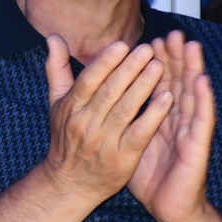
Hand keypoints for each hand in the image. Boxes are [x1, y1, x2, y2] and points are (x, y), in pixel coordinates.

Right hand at [40, 36, 172, 203]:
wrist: (68, 183)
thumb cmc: (66, 138)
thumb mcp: (56, 103)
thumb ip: (57, 69)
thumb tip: (54, 37)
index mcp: (70, 109)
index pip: (88, 81)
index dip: (105, 63)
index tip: (122, 45)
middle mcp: (85, 124)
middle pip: (109, 93)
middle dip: (129, 69)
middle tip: (147, 50)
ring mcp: (103, 142)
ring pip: (126, 110)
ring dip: (144, 87)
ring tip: (159, 66)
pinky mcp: (122, 159)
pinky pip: (139, 133)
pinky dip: (153, 115)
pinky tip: (168, 98)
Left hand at [127, 33, 215, 221]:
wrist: (167, 207)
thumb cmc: (146, 173)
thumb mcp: (126, 140)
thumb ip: (116, 116)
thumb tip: (100, 96)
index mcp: (157, 118)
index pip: (156, 84)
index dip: (152, 63)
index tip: (144, 39)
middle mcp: (175, 120)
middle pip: (176, 83)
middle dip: (173, 58)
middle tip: (170, 32)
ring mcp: (188, 131)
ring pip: (190, 95)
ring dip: (192, 69)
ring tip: (190, 45)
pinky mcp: (198, 146)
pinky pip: (200, 120)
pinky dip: (202, 99)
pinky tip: (201, 81)